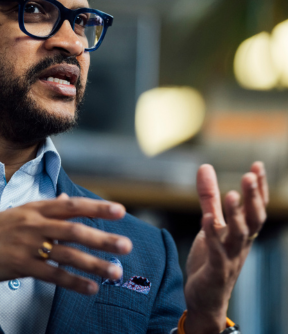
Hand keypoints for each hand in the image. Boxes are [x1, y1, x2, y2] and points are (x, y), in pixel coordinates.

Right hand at [0, 194, 131, 302]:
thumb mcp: (20, 212)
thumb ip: (46, 207)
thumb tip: (67, 198)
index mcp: (35, 208)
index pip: (71, 205)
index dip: (97, 207)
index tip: (120, 210)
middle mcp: (34, 224)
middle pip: (74, 230)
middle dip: (102, 238)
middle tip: (126, 245)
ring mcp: (27, 245)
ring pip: (67, 254)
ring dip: (93, 263)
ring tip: (116, 271)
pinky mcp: (21, 266)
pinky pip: (53, 275)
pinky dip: (73, 282)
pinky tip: (90, 289)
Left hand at [184, 162, 267, 333]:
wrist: (206, 298)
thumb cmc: (212, 258)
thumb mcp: (211, 223)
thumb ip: (209, 197)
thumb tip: (205, 166)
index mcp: (242, 233)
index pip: (255, 208)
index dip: (258, 189)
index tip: (257, 165)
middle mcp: (240, 244)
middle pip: (252, 220)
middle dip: (253, 198)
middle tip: (250, 176)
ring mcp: (230, 258)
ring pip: (238, 236)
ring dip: (236, 216)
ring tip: (231, 194)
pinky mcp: (215, 270)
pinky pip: (216, 252)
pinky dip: (212, 236)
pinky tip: (206, 219)